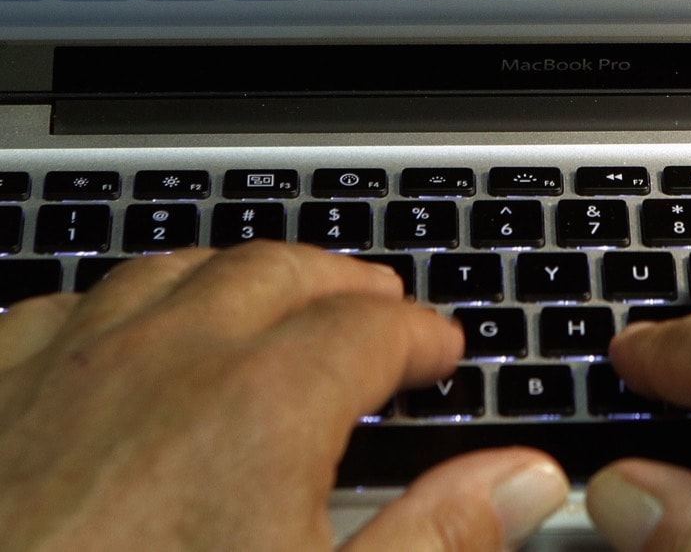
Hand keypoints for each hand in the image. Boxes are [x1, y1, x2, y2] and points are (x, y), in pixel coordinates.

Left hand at [0, 243, 567, 548]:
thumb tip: (522, 481)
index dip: (422, 333)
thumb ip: (435, 537)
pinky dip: (120, 307)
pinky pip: (64, 305)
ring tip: (268, 302)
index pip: (374, 327)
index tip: (439, 350)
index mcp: (261, 405)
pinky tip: (124, 338)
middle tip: (374, 308)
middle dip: (341, 284)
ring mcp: (64, 362)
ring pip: (174, 269)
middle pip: (280, 271)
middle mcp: (166, 356)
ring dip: (237, 278)